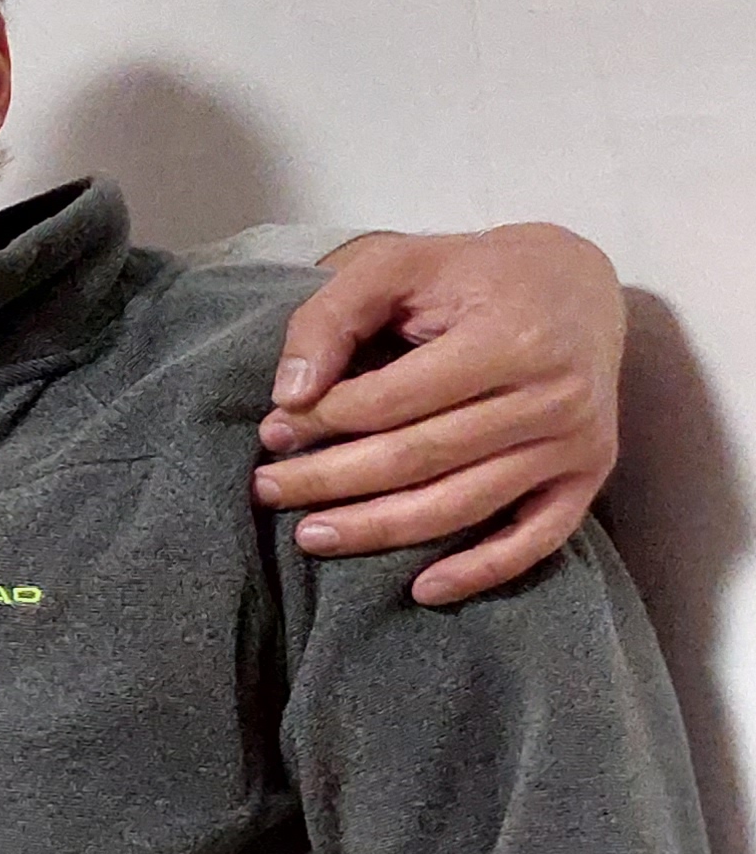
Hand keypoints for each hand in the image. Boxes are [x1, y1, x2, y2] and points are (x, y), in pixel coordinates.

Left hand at [255, 223, 619, 601]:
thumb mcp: (399, 264)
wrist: (577, 284)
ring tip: (310, 536)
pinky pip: (535, 541)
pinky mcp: (587, 475)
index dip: (325, 420)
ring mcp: (576, 442)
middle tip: (266, 490)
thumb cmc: (473, 275)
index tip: (274, 429)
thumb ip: (332, 316)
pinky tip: (420, 590)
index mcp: (512, 338)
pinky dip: (480, 571)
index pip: (396, 400)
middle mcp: (554, 396)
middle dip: (331, 480)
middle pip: (421, 459)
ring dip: (378, 530)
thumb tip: (289, 395)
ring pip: (461, 505)